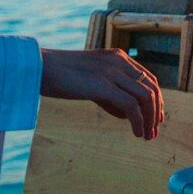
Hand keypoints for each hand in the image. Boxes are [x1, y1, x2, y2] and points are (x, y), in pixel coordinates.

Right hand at [40, 48, 163, 138]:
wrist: (36, 68)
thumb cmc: (59, 77)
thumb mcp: (90, 83)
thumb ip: (110, 95)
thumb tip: (129, 115)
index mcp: (118, 57)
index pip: (148, 79)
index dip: (156, 99)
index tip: (156, 118)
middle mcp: (119, 61)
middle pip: (151, 88)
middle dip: (156, 111)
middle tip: (154, 131)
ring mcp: (111, 72)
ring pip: (145, 97)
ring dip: (150, 119)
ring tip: (147, 136)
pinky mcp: (102, 85)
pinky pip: (130, 105)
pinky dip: (138, 121)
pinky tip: (137, 133)